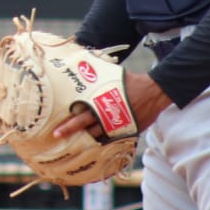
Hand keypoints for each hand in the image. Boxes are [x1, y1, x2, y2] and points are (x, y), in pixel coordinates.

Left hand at [54, 70, 169, 137]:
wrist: (153, 92)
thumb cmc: (131, 82)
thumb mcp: (112, 76)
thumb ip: (97, 74)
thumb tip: (83, 64)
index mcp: (101, 101)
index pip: (81, 115)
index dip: (69, 124)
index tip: (56, 130)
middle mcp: (107, 115)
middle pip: (85, 126)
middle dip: (71, 132)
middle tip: (58, 137)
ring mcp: (117, 125)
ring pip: (98, 135)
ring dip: (86, 140)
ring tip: (74, 146)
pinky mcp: (127, 130)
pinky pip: (112, 138)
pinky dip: (103, 140)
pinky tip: (94, 145)